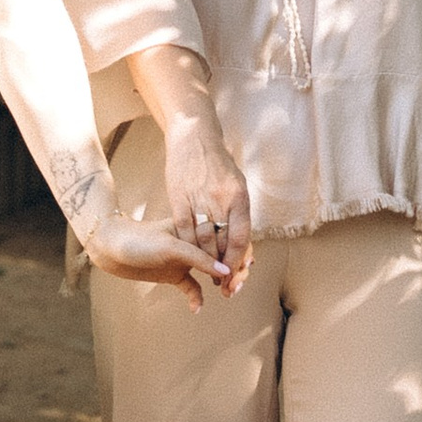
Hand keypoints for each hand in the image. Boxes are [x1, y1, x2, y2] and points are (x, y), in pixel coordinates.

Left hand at [84, 211, 232, 304]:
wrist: (109, 246)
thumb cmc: (138, 239)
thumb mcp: (170, 246)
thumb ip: (198, 258)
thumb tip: (227, 271)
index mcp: (196, 229)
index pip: (225, 240)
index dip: (239, 253)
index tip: (246, 269)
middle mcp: (194, 243)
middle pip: (222, 257)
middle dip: (233, 272)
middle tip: (237, 288)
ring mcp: (184, 260)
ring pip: (211, 273)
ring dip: (220, 284)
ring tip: (227, 295)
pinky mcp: (173, 274)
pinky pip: (192, 287)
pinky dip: (196, 297)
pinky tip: (197, 308)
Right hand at [159, 113, 252, 291]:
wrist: (194, 138)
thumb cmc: (218, 164)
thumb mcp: (237, 185)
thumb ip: (239, 213)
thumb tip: (243, 242)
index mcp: (239, 197)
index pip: (240, 237)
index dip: (238, 260)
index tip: (235, 275)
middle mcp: (220, 199)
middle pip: (222, 242)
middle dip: (223, 266)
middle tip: (223, 282)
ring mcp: (198, 198)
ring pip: (202, 239)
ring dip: (205, 261)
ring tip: (208, 274)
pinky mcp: (179, 198)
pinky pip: (183, 229)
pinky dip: (187, 246)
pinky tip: (189, 257)